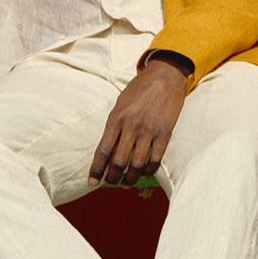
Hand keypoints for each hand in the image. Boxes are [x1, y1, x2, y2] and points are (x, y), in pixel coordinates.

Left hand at [89, 58, 190, 187]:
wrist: (165, 75)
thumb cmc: (140, 89)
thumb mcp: (121, 103)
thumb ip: (115, 125)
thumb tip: (109, 151)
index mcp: (116, 118)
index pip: (103, 151)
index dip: (96, 169)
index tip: (92, 181)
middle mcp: (132, 126)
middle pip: (119, 162)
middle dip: (112, 177)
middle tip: (110, 182)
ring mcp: (149, 131)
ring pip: (137, 165)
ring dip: (130, 178)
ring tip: (126, 182)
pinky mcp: (165, 133)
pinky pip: (155, 160)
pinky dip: (148, 171)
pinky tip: (143, 173)